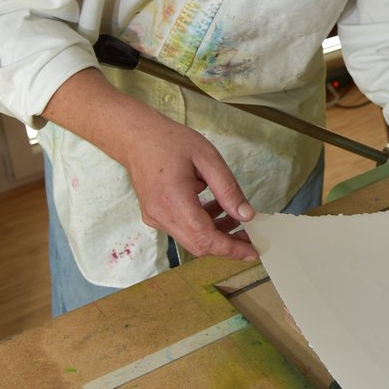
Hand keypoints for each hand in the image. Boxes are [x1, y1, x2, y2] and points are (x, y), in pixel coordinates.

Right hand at [120, 113, 259, 260]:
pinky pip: (182, 230)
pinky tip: (215, 209)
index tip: (253, 251)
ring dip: (216, 234)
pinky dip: (202, 226)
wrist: (136, 136)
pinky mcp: (154, 216)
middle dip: (227, 245)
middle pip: (199, 245)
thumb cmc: (171, 141)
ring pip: (191, 240)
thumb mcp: (208, 158)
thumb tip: (247, 215)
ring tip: (234, 216)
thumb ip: (228, 189)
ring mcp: (154, 218)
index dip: (231, 249)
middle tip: (250, 236)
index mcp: (173, 200)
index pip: (205, 238)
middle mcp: (160, 215)